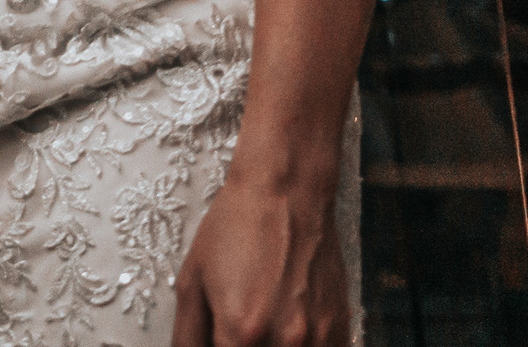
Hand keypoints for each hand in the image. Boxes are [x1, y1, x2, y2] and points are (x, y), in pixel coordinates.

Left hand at [174, 174, 350, 346]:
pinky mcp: (340, 331)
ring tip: (261, 321)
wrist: (285, 195)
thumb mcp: (192, 280)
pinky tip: (285, 326)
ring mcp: (317, 339)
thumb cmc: (234, 230)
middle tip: (237, 330)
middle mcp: (284, 342)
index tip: (217, 338)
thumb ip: (188, 334)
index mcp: (240, 332)